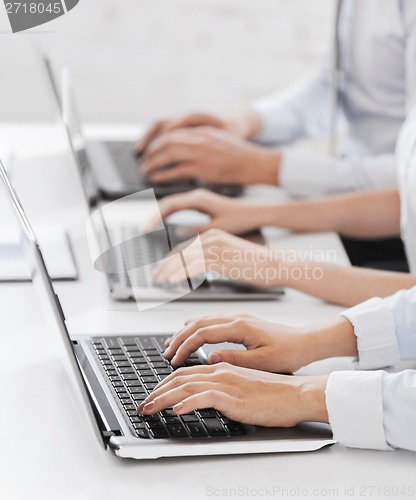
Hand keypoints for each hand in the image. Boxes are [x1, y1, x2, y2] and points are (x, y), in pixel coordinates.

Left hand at [137, 363, 328, 427]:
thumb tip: (206, 394)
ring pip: (186, 386)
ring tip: (149, 409)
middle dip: (156, 392)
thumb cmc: (273, 393)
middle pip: (180, 378)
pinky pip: (204, 398)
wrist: (296, 393)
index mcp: (222, 367)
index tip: (153, 395)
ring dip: (163, 399)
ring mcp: (227, 383)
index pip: (185, 373)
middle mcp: (221, 371)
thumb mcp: (244, 385)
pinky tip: (176, 411)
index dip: (165, 384)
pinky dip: (187, 403)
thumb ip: (224, 385)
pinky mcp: (234, 397)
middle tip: (143, 405)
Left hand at [140, 127, 279, 184]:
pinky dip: (163, 174)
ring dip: (153, 164)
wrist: (256, 163)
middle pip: (166, 143)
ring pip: (168, 155)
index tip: (149, 150)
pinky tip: (156, 178)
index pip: (172, 133)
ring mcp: (202, 154)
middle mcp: (200, 140)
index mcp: (202, 132)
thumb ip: (201, 143)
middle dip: (151, 153)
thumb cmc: (240, 156)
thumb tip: (184, 150)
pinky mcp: (204, 169)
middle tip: (144, 162)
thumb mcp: (219, 141)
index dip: (157, 142)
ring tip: (146, 171)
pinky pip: (176, 171)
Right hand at [153, 189, 267, 233]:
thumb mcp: (217, 228)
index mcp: (198, 199)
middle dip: (153, 216)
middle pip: (167, 203)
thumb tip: (176, 233)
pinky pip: (180, 205)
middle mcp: (197, 195)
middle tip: (144, 231)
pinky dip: (169, 213)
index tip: (146, 229)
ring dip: (160, 214)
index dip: (154, 218)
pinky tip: (166, 223)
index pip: (168, 205)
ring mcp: (199, 197)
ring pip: (172, 203)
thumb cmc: (241, 218)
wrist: (256, 211)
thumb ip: (195, 230)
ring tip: (151, 228)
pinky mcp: (202, 202)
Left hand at [153, 229, 281, 287]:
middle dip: (165, 265)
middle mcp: (212, 237)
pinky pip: (194, 265)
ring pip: (184, 258)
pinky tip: (172, 281)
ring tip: (160, 281)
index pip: (185, 246)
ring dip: (168, 270)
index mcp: (214, 235)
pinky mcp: (220, 258)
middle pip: (181, 251)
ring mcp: (216, 247)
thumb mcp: (230, 258)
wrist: (274, 264)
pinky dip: (180, 273)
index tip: (163, 269)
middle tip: (156, 276)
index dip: (171, 259)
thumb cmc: (256, 265)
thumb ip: (214, 259)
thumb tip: (200, 267)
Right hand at [163, 314, 313, 371]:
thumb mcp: (262, 361)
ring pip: (204, 320)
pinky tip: (191, 330)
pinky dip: (197, 326)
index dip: (185, 346)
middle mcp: (237, 318)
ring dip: (186, 330)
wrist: (306, 341)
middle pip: (198, 323)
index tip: (174, 359)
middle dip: (179, 337)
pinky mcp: (242, 321)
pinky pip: (212, 320)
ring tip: (172, 342)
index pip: (203, 333)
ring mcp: (238, 318)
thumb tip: (211, 359)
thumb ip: (235, 359)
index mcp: (240, 327)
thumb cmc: (288, 352)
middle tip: (166, 351)